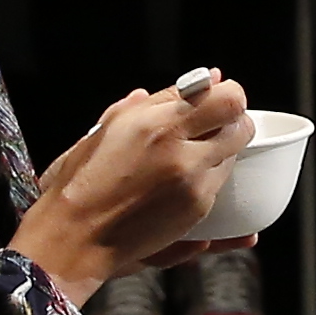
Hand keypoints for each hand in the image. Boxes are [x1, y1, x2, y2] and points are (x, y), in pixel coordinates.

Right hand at [17, 72, 250, 288]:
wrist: (75, 234)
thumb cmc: (83, 178)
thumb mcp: (112, 125)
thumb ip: (159, 100)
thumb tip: (202, 79)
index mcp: (159, 125)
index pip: (228, 99)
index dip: (228, 94)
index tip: (217, 97)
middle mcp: (182, 155)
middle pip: (240, 128)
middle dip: (231, 122)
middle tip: (210, 125)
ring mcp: (193, 187)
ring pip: (233, 157)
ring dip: (219, 151)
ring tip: (187, 154)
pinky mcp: (196, 212)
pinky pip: (220, 185)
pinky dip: (208, 177)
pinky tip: (181, 178)